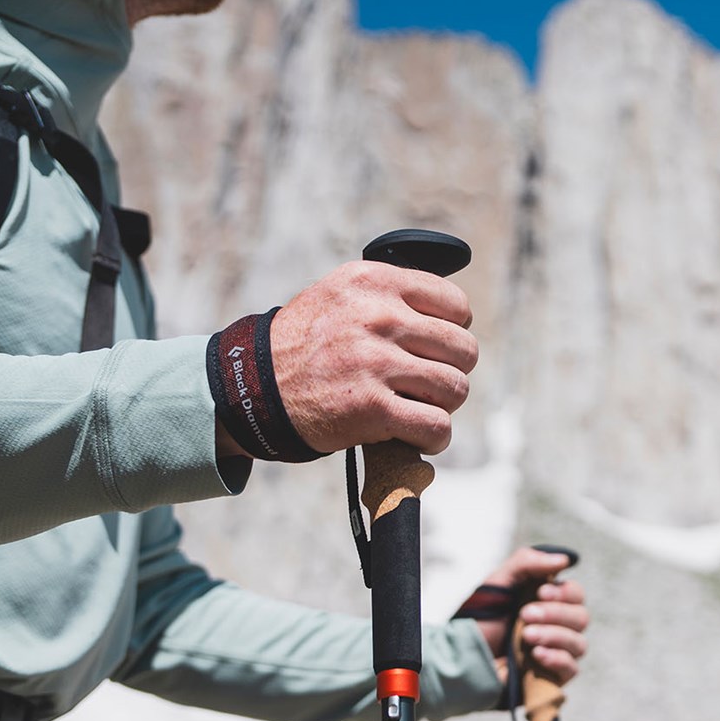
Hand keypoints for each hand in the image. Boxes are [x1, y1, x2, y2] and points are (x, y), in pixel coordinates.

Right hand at [258, 260, 476, 455]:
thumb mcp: (342, 294)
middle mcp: (378, 316)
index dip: (454, 332)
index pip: (456, 306)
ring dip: (442, 405)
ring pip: (456, 388)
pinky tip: (416, 436)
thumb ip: (392, 296)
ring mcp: (376, 362)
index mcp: (374, 282)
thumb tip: (453, 317)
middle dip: (451, 370)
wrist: (255, 387)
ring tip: (417, 407)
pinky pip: (437, 426)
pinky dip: (434, 438)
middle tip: (425, 383)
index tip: (435, 348)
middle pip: (463, 349)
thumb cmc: (307, 344)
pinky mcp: (373, 408)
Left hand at [475, 547, 588, 685]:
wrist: (461, 658)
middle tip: (525, 615)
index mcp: (546, 604)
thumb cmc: (478, 621)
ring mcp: (556, 653)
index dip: (564, 592)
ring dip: (554, 636)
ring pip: (579, 643)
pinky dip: (557, 659)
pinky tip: (536, 655)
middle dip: (555, 614)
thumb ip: (526, 563)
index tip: (541, 593)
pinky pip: (572, 668)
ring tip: (525, 636)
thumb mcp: (497, 584)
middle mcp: (556, 627)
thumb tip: (564, 560)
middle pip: (581, 617)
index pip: (576, 594)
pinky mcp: (552, 678)